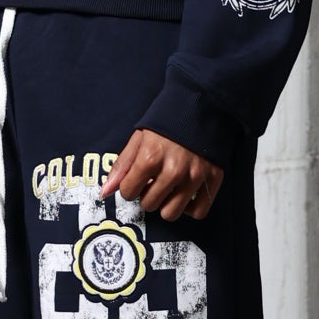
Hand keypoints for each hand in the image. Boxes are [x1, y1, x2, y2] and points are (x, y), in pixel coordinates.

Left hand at [102, 129, 224, 221]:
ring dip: (166, 204)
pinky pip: (198, 211)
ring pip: (171, 213)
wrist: (202, 105)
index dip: (129, 186)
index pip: (128, 192)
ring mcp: (195, 176)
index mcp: (151, 157)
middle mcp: (173, 170)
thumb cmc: (167, 121)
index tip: (137, 178)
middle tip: (154, 181)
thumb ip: (122, 166)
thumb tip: (105, 192)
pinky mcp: (213, 178)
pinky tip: (184, 194)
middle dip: (147, 195)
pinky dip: (190, 208)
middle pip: (149, 205)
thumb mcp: (139, 138)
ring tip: (168, 188)